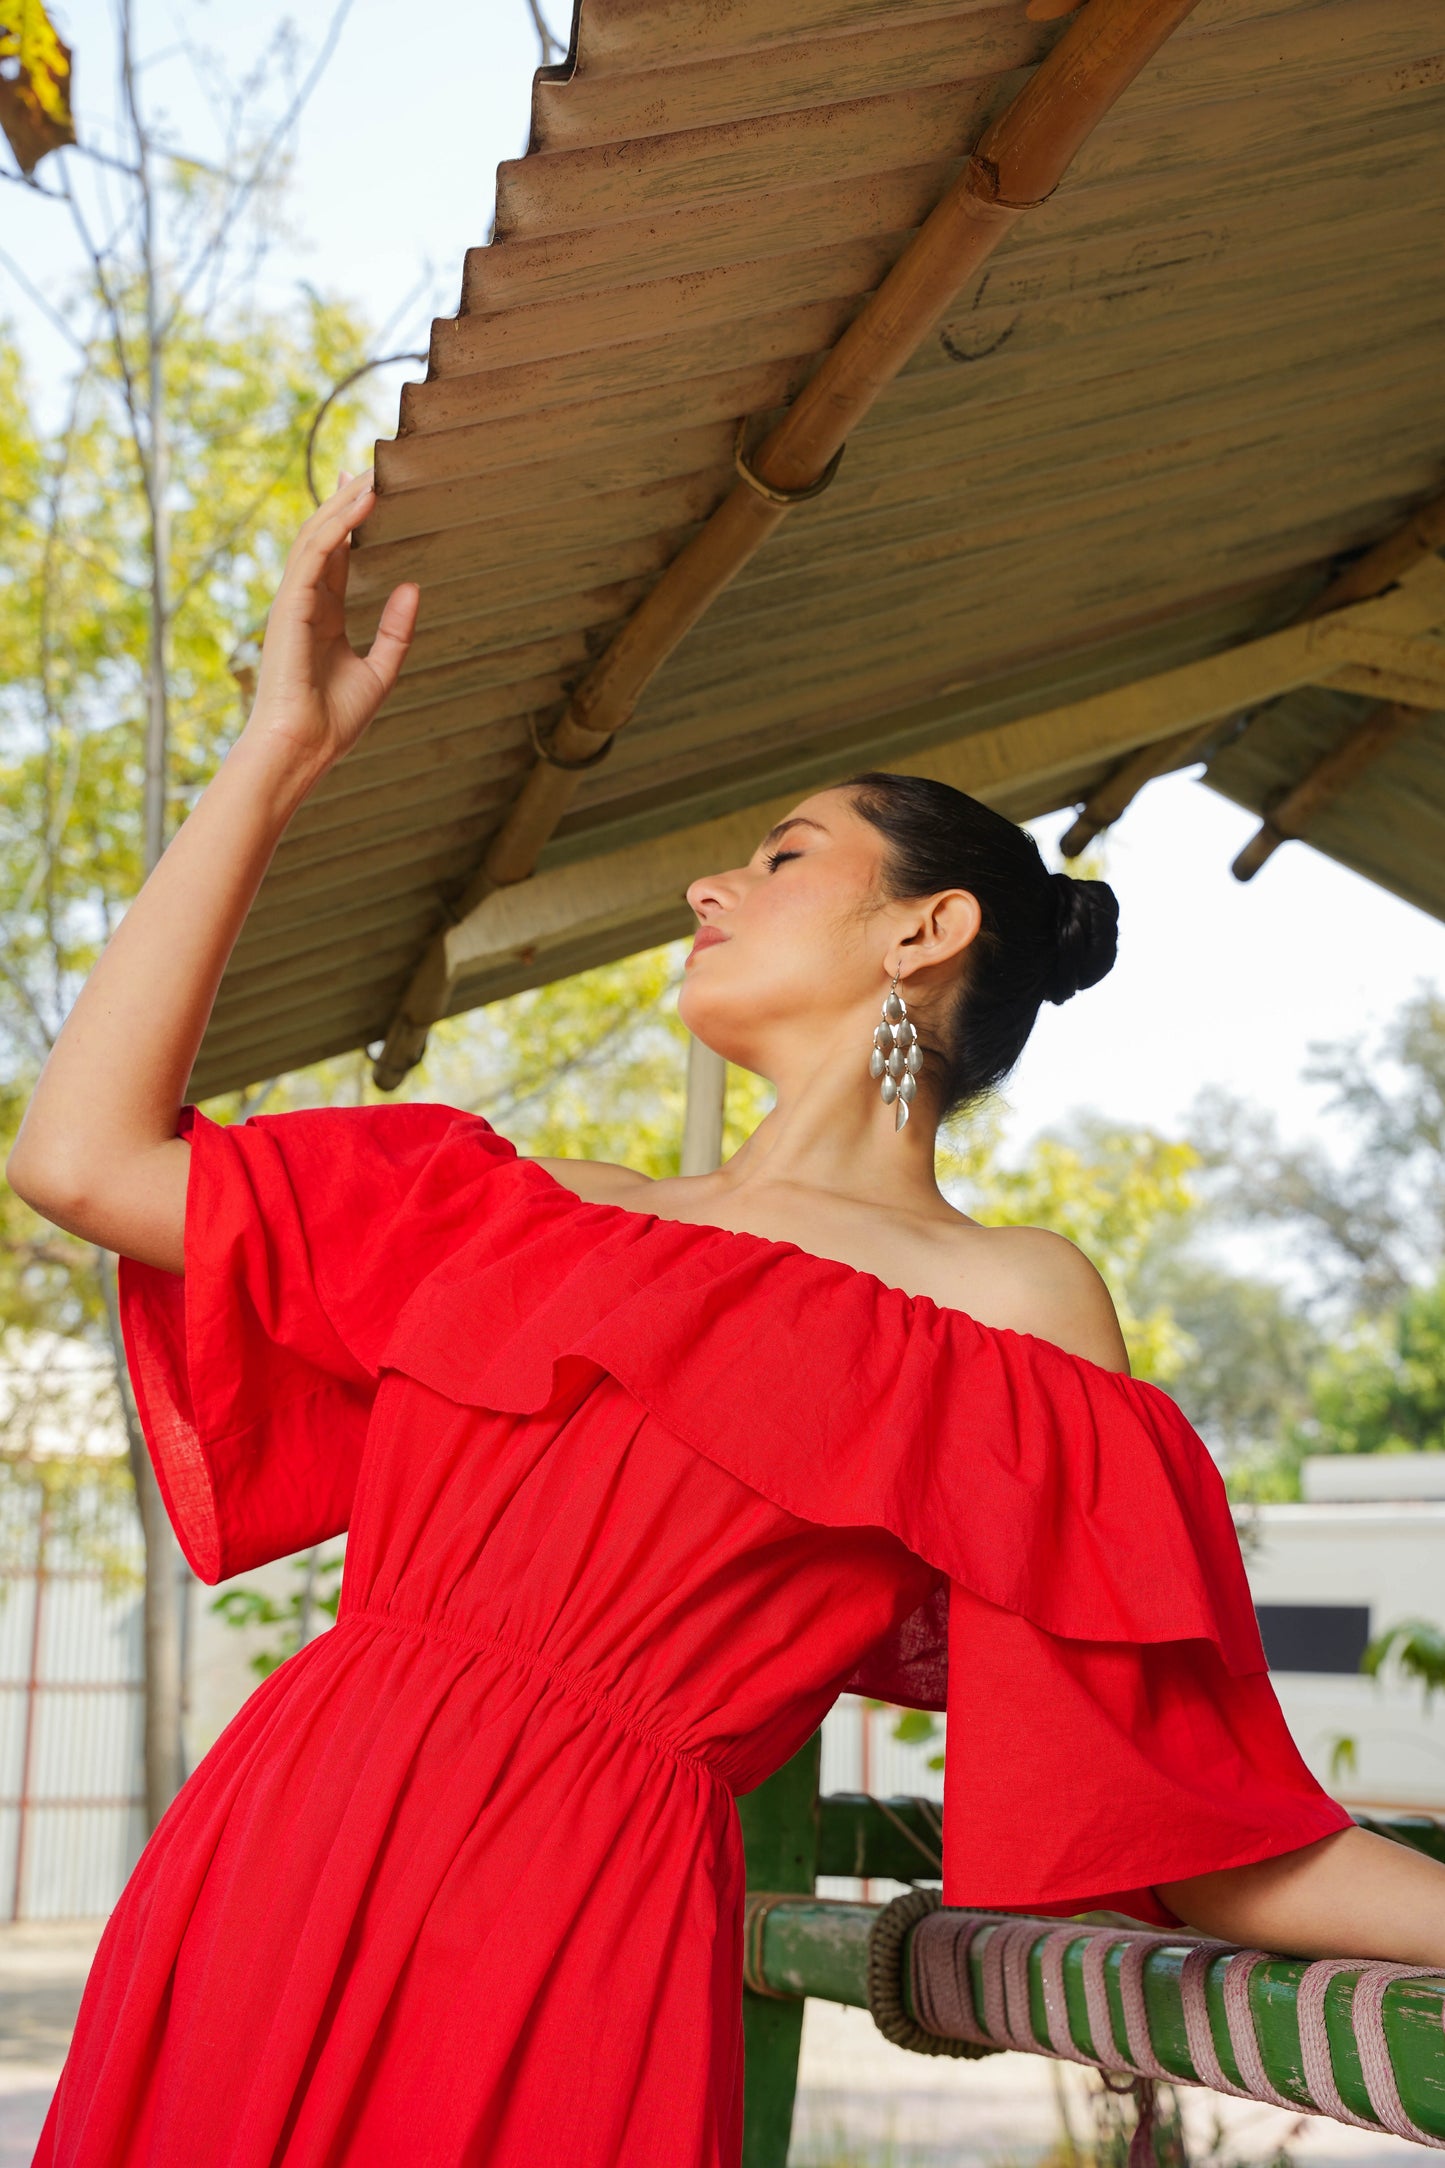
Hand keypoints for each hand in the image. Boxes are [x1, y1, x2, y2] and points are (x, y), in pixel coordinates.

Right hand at [244, 471, 418, 782]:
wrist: (303, 749)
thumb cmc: (333, 721)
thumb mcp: (380, 672)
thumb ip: (396, 630)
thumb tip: (413, 587)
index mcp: (322, 616)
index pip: (336, 556)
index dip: (351, 521)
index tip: (369, 489)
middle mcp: (304, 602)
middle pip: (325, 537)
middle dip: (346, 500)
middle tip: (370, 465)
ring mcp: (293, 602)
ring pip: (317, 538)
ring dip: (344, 504)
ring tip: (371, 473)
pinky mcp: (288, 607)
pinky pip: (313, 555)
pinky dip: (338, 526)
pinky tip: (361, 504)